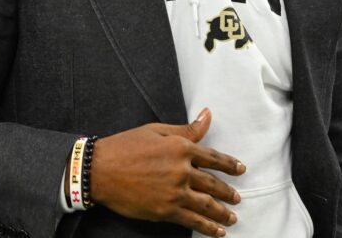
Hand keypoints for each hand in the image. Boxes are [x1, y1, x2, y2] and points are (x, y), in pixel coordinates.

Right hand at [90, 108, 244, 236]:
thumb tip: (208, 115)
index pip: (213, 158)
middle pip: (213, 184)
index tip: (241, 169)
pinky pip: (192, 220)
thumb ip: (186, 129)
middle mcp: (182, 170)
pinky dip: (207, 227)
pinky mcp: (165, 210)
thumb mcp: (157, 131)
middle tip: (237, 197)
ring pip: (206, 204)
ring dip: (222, 213)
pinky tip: (217, 231)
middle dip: (228, 192)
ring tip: (232, 218)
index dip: (229, 164)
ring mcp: (175, 192)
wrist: (100, 170)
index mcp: (181, 148)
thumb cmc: (126, 146)